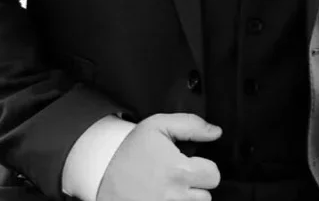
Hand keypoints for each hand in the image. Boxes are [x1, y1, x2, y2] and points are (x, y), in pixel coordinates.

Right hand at [96, 112, 221, 200]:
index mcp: (178, 170)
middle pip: (207, 195)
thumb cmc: (131, 153)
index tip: (191, 163)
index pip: (213, 174)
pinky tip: (165, 196)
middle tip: (178, 175)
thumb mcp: (157, 126)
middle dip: (196, 184)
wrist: (103, 178)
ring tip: (169, 186)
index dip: (204, 166)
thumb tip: (216, 132)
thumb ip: (190, 124)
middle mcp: (175, 196)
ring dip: (187, 198)